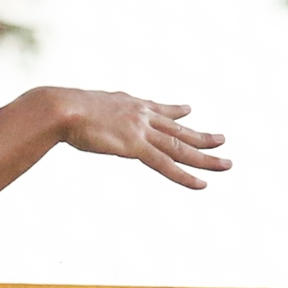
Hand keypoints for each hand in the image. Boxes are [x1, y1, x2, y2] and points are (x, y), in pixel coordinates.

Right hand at [47, 89, 230, 188]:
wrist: (61, 108)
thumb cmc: (60, 109)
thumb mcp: (79, 107)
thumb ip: (89, 111)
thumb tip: (74, 110)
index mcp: (129, 104)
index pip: (157, 110)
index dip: (175, 112)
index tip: (188, 111)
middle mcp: (142, 115)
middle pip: (178, 130)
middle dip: (201, 136)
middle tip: (222, 140)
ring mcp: (142, 131)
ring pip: (181, 147)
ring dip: (206, 157)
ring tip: (227, 164)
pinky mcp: (136, 147)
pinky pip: (166, 165)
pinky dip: (185, 176)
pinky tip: (202, 184)